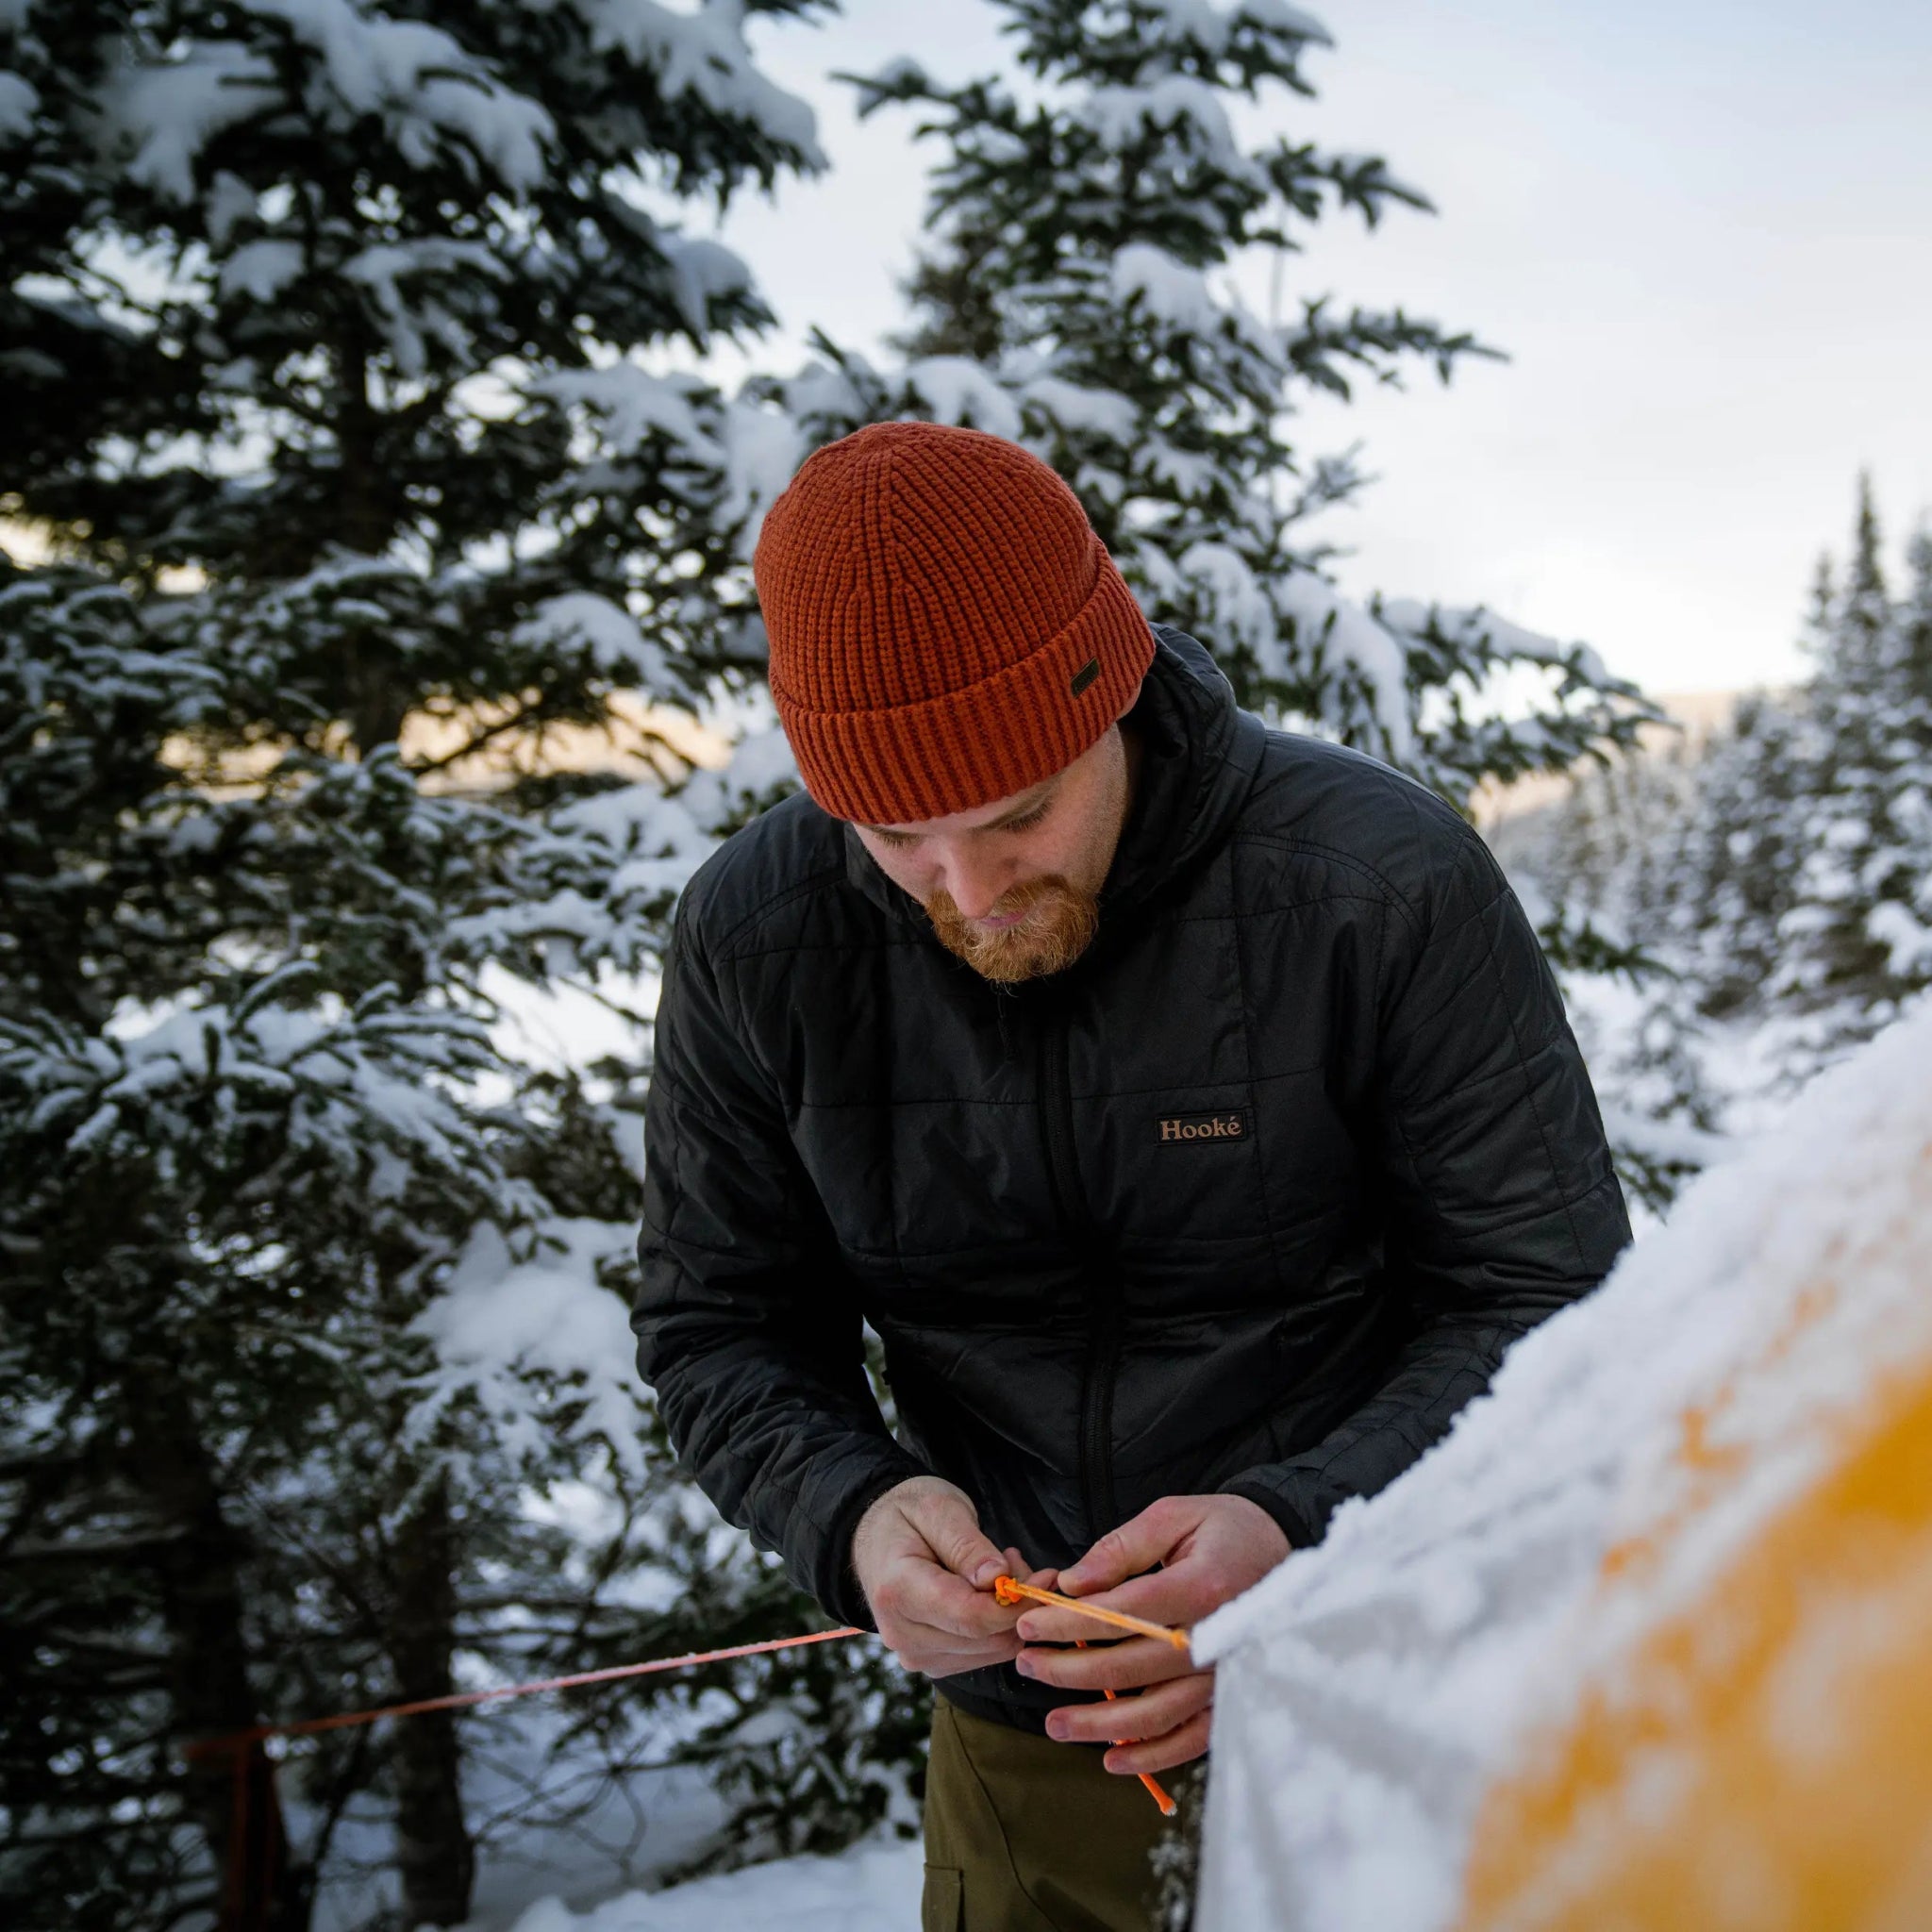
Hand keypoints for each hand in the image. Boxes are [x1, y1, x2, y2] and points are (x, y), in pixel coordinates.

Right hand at [851, 1476, 1053, 1677]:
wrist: (874, 1537)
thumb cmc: (907, 1514)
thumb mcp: (939, 1509)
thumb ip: (967, 1545)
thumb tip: (996, 1578)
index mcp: (898, 1591)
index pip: (971, 1618)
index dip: (1016, 1604)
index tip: (1047, 1577)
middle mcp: (902, 1634)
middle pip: (985, 1639)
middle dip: (1018, 1605)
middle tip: (1021, 1561)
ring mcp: (915, 1654)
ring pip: (990, 1651)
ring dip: (1010, 1615)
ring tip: (1002, 1570)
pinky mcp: (931, 1662)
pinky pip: (983, 1655)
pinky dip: (998, 1626)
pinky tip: (989, 1592)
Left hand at [1013, 1494, 1288, 1776]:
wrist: (1284, 1549)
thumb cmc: (1223, 1528)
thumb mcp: (1173, 1516)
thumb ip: (1120, 1549)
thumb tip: (1072, 1584)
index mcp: (1203, 1585)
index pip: (1125, 1613)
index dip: (1071, 1623)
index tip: (1028, 1625)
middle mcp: (1219, 1636)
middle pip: (1133, 1667)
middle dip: (1071, 1670)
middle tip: (1027, 1666)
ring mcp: (1228, 1674)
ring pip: (1157, 1712)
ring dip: (1101, 1724)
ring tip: (1054, 1724)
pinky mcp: (1233, 1697)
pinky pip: (1192, 1737)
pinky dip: (1153, 1755)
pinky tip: (1112, 1759)